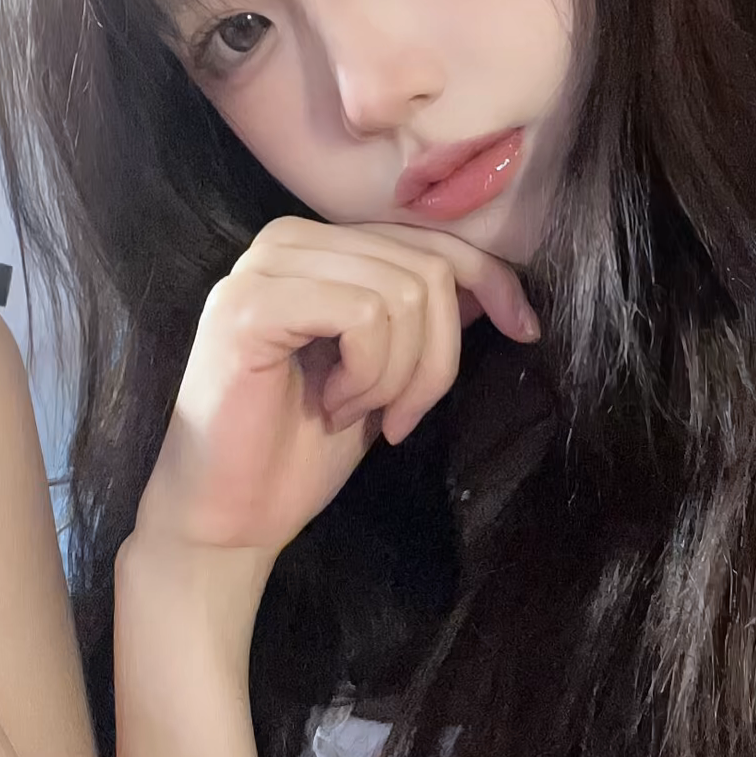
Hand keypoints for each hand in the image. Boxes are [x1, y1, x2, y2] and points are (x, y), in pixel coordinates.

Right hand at [136, 217, 538, 567]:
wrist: (230, 516)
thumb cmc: (302, 450)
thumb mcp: (387, 375)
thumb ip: (424, 319)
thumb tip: (492, 285)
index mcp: (319, 248)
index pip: (432, 241)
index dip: (492, 283)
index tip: (525, 331)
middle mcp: (287, 240)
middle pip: (427, 268)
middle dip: (436, 359)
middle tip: (397, 416)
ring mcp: (263, 267)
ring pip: (403, 293)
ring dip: (397, 376)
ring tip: (353, 411)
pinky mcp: (248, 305)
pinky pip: (363, 315)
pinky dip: (368, 375)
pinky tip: (333, 406)